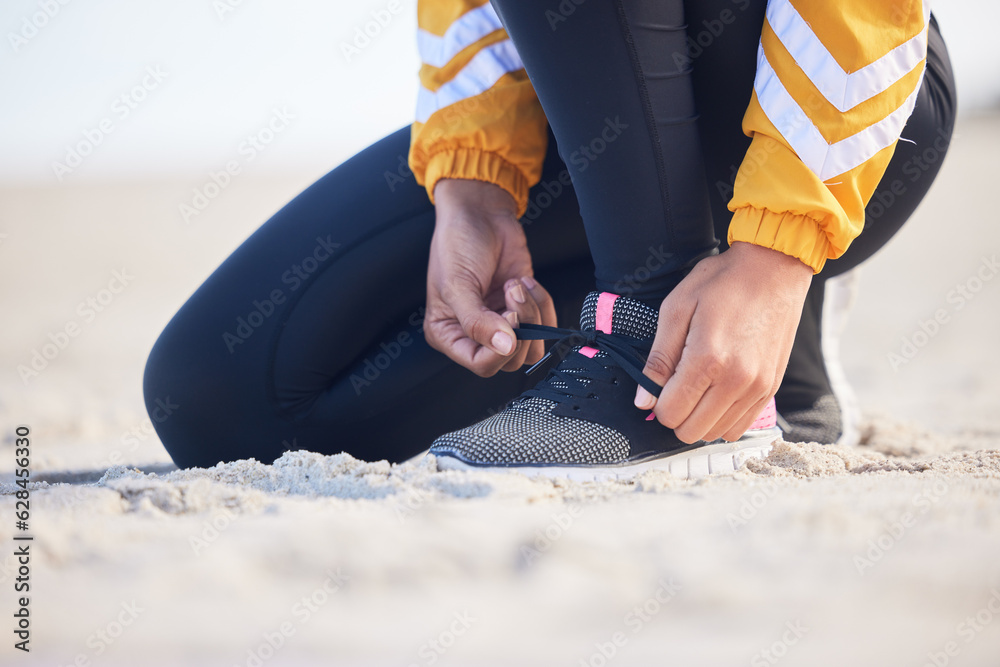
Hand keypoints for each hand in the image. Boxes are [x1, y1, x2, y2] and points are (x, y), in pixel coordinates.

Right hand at [424, 179, 556, 376]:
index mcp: (448, 334)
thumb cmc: (457, 244)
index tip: (508, 318)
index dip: (501, 350)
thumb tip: (505, 347)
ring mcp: (501, 322)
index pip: (481, 365)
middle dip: (520, 326)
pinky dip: (542, 302)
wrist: (479, 213)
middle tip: (511, 295)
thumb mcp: (458, 285)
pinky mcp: (523, 308)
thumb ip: (478, 322)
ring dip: (534, 314)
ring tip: (516, 286)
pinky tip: (524, 281)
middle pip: (511, 360)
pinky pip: (545, 323)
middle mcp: (475, 334)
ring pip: (532, 345)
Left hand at [635, 242, 812, 442]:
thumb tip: (643, 400)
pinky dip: (723, 419)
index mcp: (707, 359)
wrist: (773, 269)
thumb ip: (658, 359)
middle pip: (691, 431)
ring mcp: (757, 387)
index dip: (658, 403)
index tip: (661, 384)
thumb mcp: (676, 310)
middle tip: (677, 387)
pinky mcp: (770, 387)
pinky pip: (741, 427)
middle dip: (676, 414)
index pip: (670, 413)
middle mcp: (736, 380)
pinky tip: (716, 395)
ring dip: (700, 418)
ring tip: (699, 387)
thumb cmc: (722, 282)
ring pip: (716, 433)